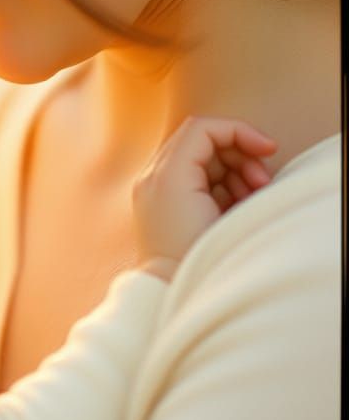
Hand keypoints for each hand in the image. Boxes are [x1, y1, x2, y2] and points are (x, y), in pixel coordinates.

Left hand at [133, 116, 276, 269]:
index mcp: (166, 175)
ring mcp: (151, 189)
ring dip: (233, 172)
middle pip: (203, 142)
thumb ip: (229, 172)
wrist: (169, 291)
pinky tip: (234, 206)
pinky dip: (218, 185)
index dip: (239, 132)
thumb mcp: (224, 210)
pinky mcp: (157, 203)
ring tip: (250, 198)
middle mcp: (152, 177)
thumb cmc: (199, 255)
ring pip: (201, 160)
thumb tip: (247, 150)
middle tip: (261, 183)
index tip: (268, 150)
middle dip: (240, 156)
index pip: (203, 129)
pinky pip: (192, 178)